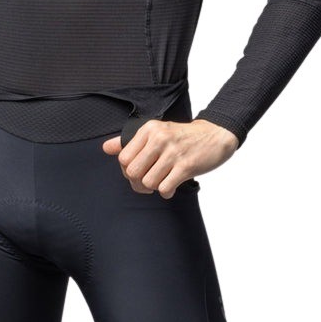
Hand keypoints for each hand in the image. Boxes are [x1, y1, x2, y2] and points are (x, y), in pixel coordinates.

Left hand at [101, 117, 238, 198]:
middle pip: (133, 172)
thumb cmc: (182, 137)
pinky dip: (166, 192)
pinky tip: (171, 186)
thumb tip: (106, 148)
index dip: (127, 170)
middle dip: (137, 183)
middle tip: (147, 182)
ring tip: (161, 182)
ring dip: (154, 188)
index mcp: (148, 129)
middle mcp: (159, 138)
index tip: (138, 171)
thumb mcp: (155, 133)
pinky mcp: (186, 166)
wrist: (214, 135)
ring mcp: (173, 152)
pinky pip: (165, 188)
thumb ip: (129, 142)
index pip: (123, 158)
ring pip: (148, 182)